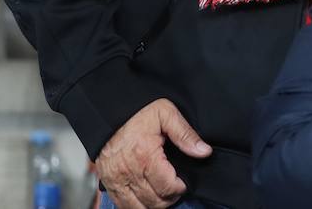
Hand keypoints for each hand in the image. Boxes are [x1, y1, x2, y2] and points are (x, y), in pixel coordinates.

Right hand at [95, 99, 211, 208]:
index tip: (183, 181)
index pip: (168, 188)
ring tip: (161, 191)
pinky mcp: (107, 183)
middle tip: (174, 186)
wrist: (108, 111)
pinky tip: (145, 195)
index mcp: (145, 156)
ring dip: (154, 204)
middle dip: (169, 197)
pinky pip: (122, 206)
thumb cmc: (136, 112)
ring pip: (139, 208)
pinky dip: (136, 205)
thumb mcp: (165, 113)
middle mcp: (128, 172)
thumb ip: (185, 134)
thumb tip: (203, 151)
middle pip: (155, 202)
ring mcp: (115, 180)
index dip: (180, 187)